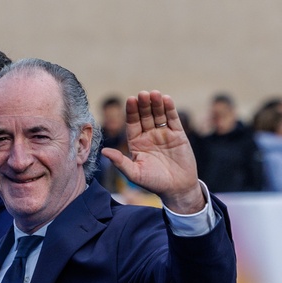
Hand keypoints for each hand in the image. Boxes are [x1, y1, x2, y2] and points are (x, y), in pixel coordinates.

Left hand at [101, 90, 204, 213]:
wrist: (177, 188)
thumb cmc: (154, 182)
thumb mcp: (135, 173)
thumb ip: (120, 162)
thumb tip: (103, 152)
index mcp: (136, 143)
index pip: (132, 123)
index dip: (131, 112)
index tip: (130, 100)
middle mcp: (148, 136)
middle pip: (144, 116)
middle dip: (143, 105)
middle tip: (142, 94)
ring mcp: (163, 134)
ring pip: (158, 115)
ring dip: (156, 104)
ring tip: (154, 94)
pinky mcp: (178, 135)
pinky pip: (173, 120)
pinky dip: (170, 109)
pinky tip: (166, 99)